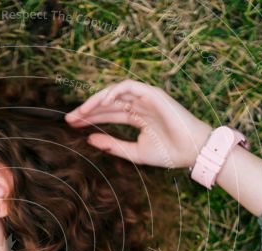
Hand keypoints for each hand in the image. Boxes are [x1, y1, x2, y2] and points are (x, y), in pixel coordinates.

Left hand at [64, 80, 213, 168]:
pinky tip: (102, 103)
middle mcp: (140, 105)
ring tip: (81, 111)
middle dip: (87, 110)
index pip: (108, 114)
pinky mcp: (153, 94)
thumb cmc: (169, 153)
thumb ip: (113, 145)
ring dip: (97, 100)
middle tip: (69, 119)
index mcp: (137, 117)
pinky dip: (115, 92)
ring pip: (115, 93)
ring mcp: (146, 98)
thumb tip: (89, 140)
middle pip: (108, 103)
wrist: (193, 151)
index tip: (72, 125)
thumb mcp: (135, 152)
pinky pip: (130, 87)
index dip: (89, 118)